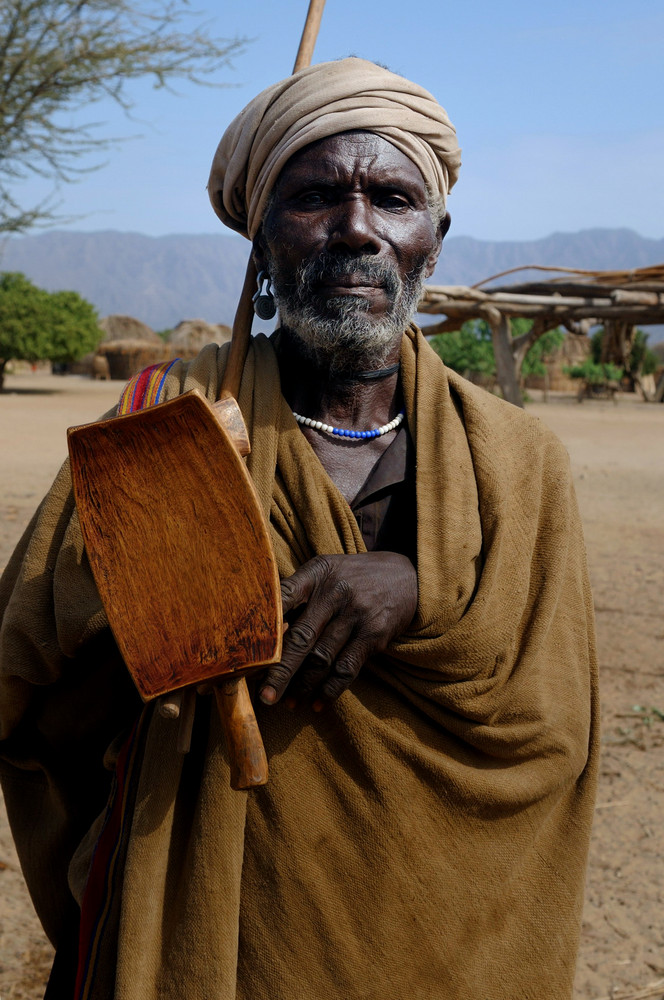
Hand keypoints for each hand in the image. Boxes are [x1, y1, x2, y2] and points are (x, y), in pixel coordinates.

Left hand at [258, 552, 416, 708]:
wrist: (406, 577)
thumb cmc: (352, 578)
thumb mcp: (326, 571)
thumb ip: (298, 591)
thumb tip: (261, 625)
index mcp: (317, 574)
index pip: (284, 595)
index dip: (264, 621)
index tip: (247, 649)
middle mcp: (335, 593)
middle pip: (301, 637)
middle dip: (280, 671)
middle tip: (264, 696)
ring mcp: (356, 615)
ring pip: (322, 658)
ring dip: (302, 685)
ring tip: (287, 703)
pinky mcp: (374, 635)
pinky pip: (347, 669)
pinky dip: (330, 690)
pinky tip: (316, 703)